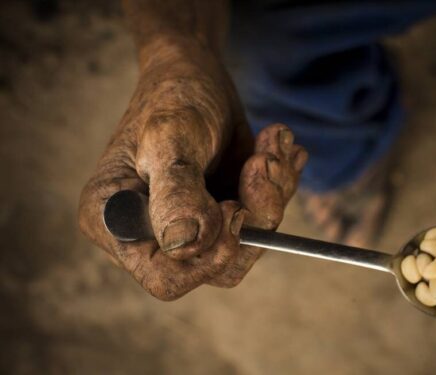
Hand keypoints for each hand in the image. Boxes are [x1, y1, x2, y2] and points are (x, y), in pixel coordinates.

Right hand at [78, 39, 306, 299]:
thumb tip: (187, 246)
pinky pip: (263, 222)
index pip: (166, 278)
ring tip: (274, 144)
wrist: (195, 72)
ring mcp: (190, 226)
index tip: (235, 209)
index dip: (209, 256)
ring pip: (248, 244)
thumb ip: (177, 194)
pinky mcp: (220, 214)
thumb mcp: (171, 137)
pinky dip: (279, 185)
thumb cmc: (173, 95)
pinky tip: (278, 147)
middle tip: (264, 161)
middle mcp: (151, 234)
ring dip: (273, 193)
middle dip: (255, 213)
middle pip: (217, 266)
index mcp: (117, 222)